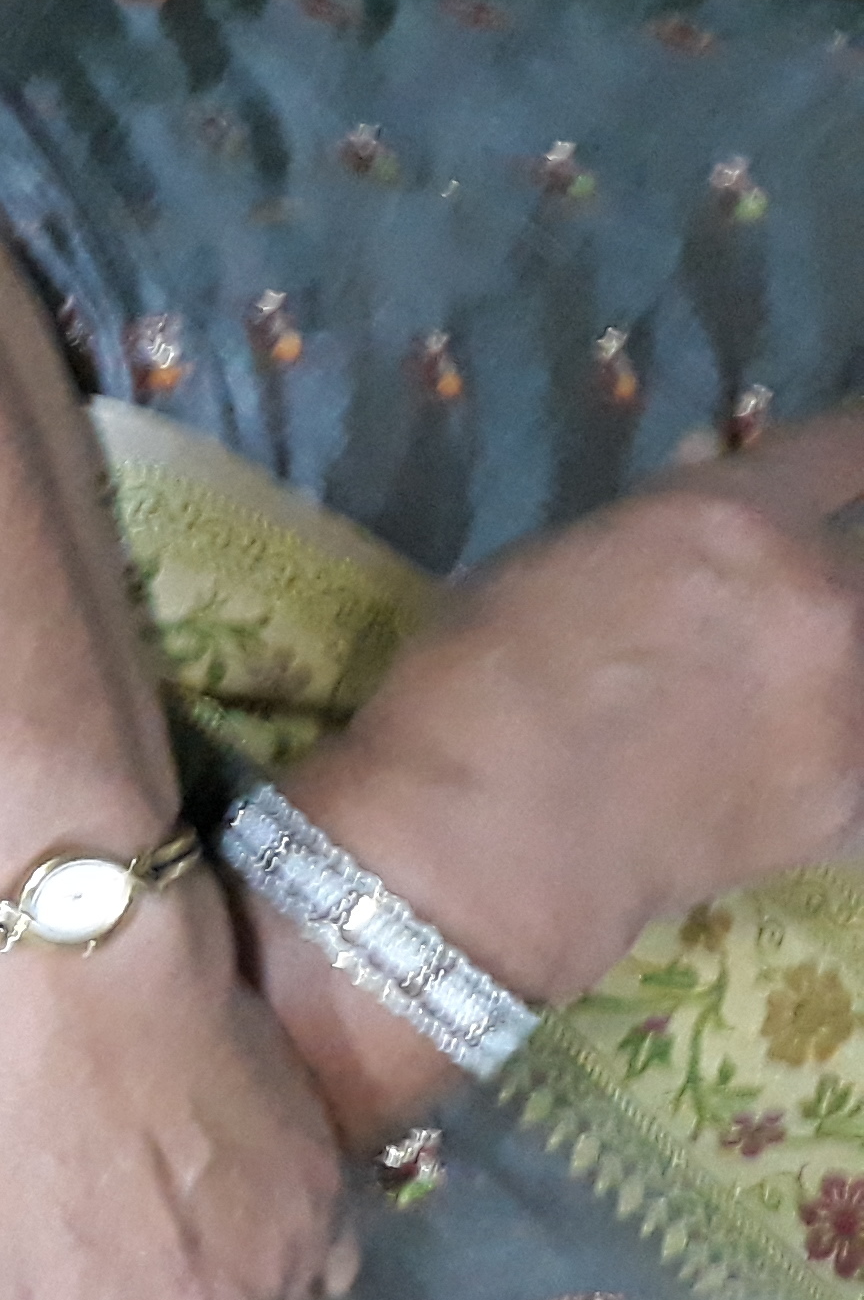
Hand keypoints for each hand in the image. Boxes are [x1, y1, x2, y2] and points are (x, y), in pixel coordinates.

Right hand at [278, 410, 863, 1013]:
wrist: (481, 849)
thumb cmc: (475, 686)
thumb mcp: (543, 568)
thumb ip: (653, 521)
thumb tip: (709, 474)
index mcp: (732, 521)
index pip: (848, 450)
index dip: (853, 450)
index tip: (849, 463)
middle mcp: (818, 599)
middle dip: (828, 568)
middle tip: (783, 599)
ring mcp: (850, 707)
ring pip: (861, 653)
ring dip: (831, 659)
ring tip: (780, 683)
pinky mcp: (852, 800)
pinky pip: (863, 748)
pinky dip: (834, 745)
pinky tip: (782, 764)